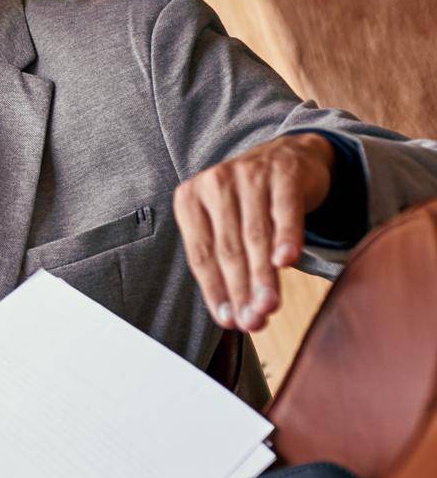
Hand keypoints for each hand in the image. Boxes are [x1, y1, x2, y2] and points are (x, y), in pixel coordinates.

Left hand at [173, 132, 334, 332]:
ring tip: (269, 306)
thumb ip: (224, 261)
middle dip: (241, 290)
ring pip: (255, 235)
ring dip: (263, 276)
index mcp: (190, 200)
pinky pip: (284, 211)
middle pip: (227, 249)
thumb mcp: (224, 223)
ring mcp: (248, 175)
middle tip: (253, 321)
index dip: (215, 291)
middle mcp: (214, 184)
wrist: (288, 156)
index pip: (201, 255)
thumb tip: (233, 315)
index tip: (229, 321)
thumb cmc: (249, 202)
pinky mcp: (283, 173)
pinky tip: (287, 262)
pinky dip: (286, 238)